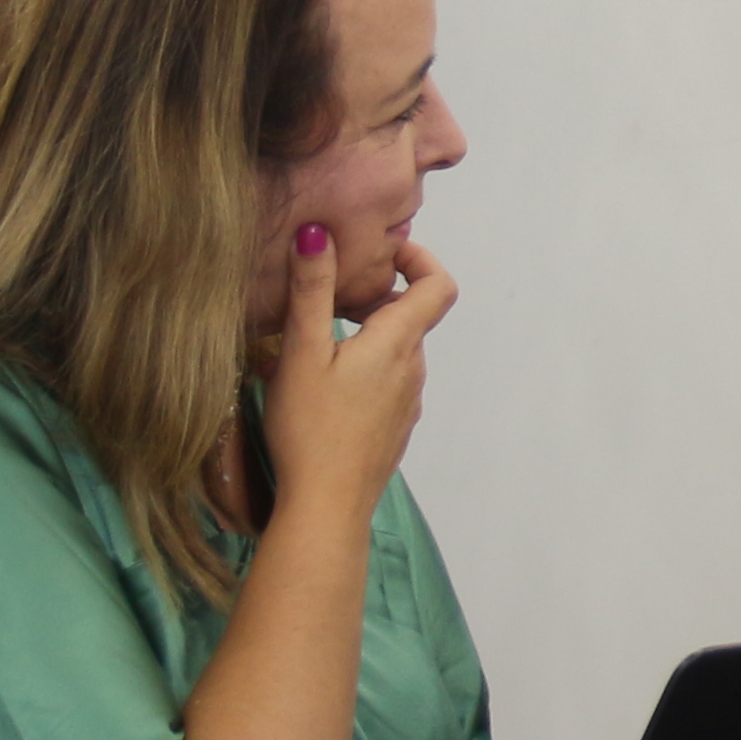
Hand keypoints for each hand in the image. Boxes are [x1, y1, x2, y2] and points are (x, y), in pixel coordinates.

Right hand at [258, 224, 455, 523]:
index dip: (419, 260)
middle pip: (412, 317)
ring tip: (319, 339)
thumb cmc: (310, 428)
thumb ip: (311, 291)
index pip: (439, 286)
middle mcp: (414, 370)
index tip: (380, 255)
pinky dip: (367, 367)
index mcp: (398, 343)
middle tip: (328, 297)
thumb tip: (318, 232)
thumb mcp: (301, 353)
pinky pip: (390, 382)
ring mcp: (408, 403)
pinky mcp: (394, 429)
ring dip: (369, 334)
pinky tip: (326, 386)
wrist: (327, 507)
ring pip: (398, 351)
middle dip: (377, 297)